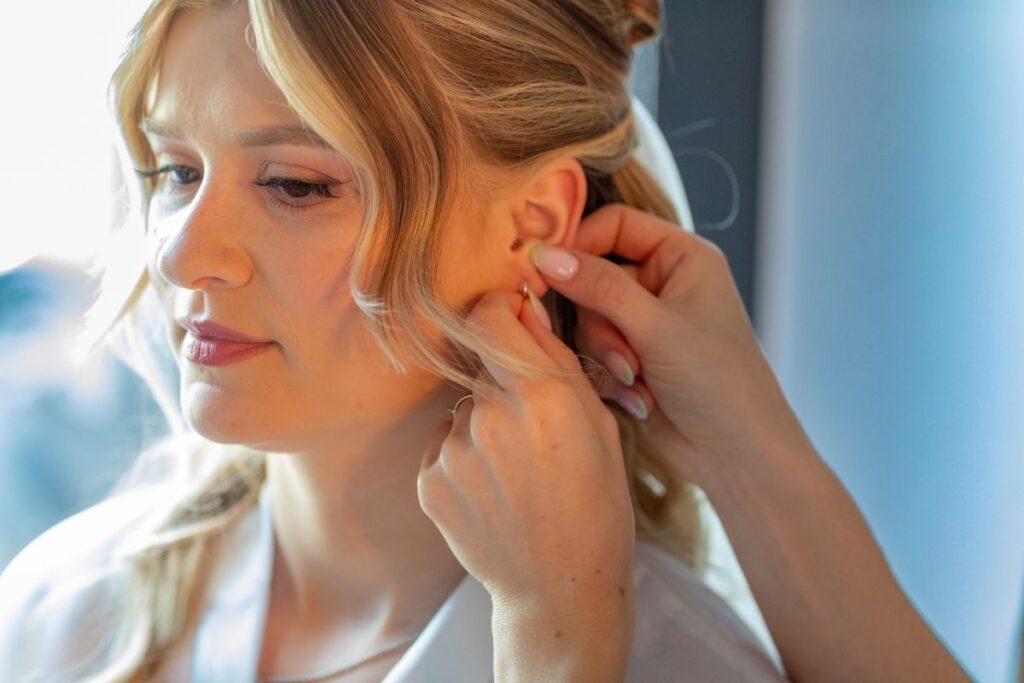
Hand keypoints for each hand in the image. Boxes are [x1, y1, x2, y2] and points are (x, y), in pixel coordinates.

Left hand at [417, 289, 634, 615]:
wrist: (560, 588)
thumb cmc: (595, 506)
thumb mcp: (598, 426)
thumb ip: (556, 360)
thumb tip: (524, 308)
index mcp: (541, 396)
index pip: (490, 315)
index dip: (499, 313)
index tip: (509, 323)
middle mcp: (490, 417)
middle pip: (478, 365)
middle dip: (501, 381)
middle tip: (532, 427)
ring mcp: (453, 452)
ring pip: (463, 410)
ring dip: (483, 425)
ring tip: (515, 471)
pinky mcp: (429, 481)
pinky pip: (443, 446)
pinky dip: (464, 459)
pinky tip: (494, 491)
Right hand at [530, 203, 803, 485]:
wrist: (737, 454)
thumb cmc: (716, 379)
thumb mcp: (656, 326)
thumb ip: (599, 287)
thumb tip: (544, 256)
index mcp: (683, 257)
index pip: (616, 225)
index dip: (580, 244)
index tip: (545, 269)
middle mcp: (664, 283)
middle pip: (595, 277)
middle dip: (600, 322)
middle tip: (621, 355)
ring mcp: (648, 323)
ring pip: (590, 319)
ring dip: (606, 354)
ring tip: (634, 381)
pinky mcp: (635, 358)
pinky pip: (596, 351)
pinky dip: (610, 375)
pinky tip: (638, 398)